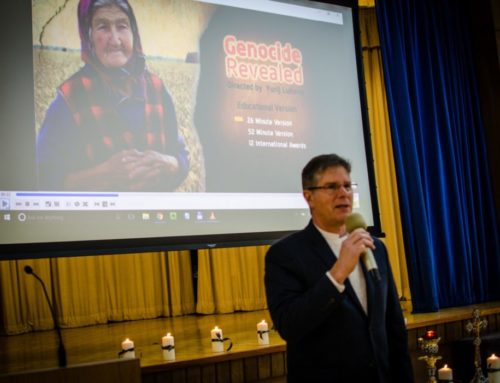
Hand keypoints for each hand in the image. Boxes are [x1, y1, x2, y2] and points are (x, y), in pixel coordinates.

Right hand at [63, 149, 178, 190]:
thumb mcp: (120, 154)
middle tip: (165, 166)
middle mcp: (132, 172)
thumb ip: (132, 153)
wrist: (103, 177)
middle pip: (148, 170)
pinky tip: (156, 181)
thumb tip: (141, 152)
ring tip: (162, 173)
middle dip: (157, 168)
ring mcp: (132, 180)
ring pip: (147, 178)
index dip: (154, 160)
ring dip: (155, 175)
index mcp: (130, 163)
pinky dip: (150, 182)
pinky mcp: (131, 186)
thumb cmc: (111, 164)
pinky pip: (143, 184)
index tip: (161, 159)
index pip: (145, 161)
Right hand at [329, 228, 374, 283]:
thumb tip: (361, 244)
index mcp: (345, 241)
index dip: (362, 232)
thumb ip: (351, 245)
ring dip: (369, 241)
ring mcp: (351, 247)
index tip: (367, 234)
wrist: (340, 268)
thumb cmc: (344, 261)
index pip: (354, 232)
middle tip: (371, 239)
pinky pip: (363, 245)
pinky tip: (370, 249)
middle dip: (367, 235)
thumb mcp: (345, 250)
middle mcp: (347, 242)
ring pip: (362, 238)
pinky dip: (368, 246)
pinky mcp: (355, 252)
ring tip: (372, 245)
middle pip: (359, 234)